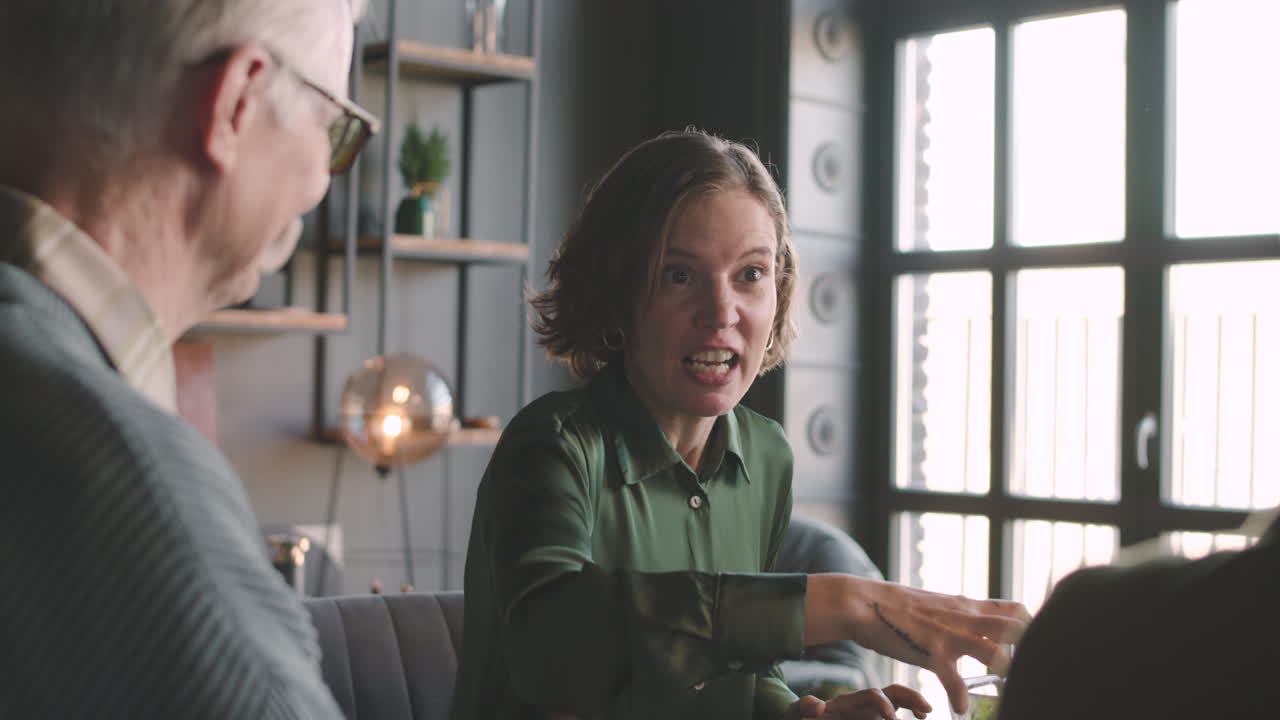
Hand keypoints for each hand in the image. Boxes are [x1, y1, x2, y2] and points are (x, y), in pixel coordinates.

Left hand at [783, 685, 931, 719]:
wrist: (802, 719)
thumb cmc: (801, 717)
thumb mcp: (795, 713)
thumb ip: (803, 707)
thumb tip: (816, 704)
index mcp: (848, 702)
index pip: (873, 695)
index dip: (884, 705)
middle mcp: (863, 705)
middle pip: (892, 692)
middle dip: (910, 697)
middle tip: (926, 710)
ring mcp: (870, 713)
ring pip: (898, 702)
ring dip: (913, 703)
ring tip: (925, 713)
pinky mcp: (873, 719)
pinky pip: (892, 715)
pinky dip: (908, 711)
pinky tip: (919, 717)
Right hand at [806, 575, 1030, 714]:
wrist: (864, 602)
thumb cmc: (896, 606)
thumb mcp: (937, 604)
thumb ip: (959, 614)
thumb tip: (974, 624)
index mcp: (967, 607)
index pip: (1015, 610)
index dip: (1032, 629)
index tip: (1034, 649)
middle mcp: (964, 617)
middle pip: (1016, 627)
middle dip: (1030, 650)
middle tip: (1027, 673)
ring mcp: (949, 634)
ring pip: (993, 651)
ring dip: (1003, 672)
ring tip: (1005, 692)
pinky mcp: (930, 651)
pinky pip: (952, 678)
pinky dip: (959, 696)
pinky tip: (958, 707)